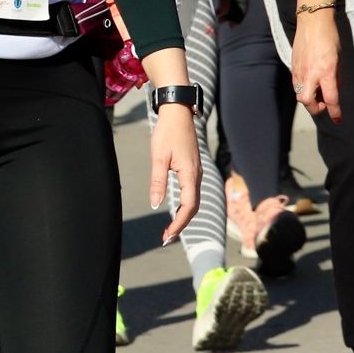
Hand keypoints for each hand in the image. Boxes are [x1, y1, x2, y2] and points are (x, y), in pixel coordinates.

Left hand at [149, 103, 200, 243]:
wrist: (178, 114)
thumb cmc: (167, 133)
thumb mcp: (158, 157)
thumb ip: (158, 181)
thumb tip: (156, 204)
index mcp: (191, 175)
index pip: (188, 206)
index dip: (179, 223)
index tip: (168, 235)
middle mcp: (198, 176)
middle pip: (193, 207)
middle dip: (181, 224)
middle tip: (166, 238)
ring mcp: (197, 173)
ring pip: (193, 201)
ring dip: (183, 217)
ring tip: (170, 230)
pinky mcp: (193, 170)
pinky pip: (192, 193)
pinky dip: (185, 206)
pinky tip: (176, 211)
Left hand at [215, 0, 249, 24]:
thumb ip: (225, 0)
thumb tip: (223, 12)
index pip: (242, 10)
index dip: (237, 19)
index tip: (231, 26)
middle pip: (239, 9)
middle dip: (231, 16)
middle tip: (222, 22)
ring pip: (235, 5)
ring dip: (228, 11)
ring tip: (220, 17)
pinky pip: (232, 0)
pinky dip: (227, 5)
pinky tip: (221, 8)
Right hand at [291, 9, 342, 122]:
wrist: (312, 23)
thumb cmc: (330, 38)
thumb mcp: (339, 59)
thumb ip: (336, 77)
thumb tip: (334, 89)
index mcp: (326, 71)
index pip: (331, 98)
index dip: (335, 111)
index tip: (338, 119)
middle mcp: (311, 74)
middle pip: (307, 102)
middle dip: (316, 108)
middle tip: (325, 103)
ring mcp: (299, 70)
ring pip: (300, 94)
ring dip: (309, 98)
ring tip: (318, 92)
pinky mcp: (293, 67)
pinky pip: (297, 84)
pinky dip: (304, 88)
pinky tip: (311, 82)